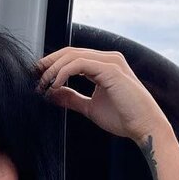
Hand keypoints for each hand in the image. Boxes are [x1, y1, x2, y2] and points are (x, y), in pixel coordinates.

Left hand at [35, 47, 169, 143]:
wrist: (144, 127)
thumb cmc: (123, 118)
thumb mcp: (90, 107)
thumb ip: (71, 98)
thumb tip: (51, 93)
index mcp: (103, 65)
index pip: (72, 57)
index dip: (52, 64)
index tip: (37, 78)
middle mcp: (107, 59)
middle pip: (69, 52)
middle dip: (48, 63)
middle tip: (33, 77)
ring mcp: (110, 62)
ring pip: (72, 55)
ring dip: (53, 70)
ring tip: (42, 85)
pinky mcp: (111, 69)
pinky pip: (80, 64)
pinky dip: (63, 73)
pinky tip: (55, 86)